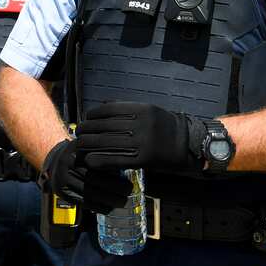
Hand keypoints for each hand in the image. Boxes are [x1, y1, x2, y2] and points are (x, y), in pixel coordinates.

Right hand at [40, 138, 131, 214]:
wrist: (56, 161)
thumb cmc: (82, 154)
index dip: (114, 169)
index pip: (98, 159)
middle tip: (129, 190)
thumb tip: (130, 161)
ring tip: (123, 201)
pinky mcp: (62, 192)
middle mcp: (68, 162)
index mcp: (77, 147)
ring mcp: (63, 178)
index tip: (129, 174)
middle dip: (115, 186)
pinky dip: (98, 207)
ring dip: (109, 200)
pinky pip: (83, 202)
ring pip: (90, 193)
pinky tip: (110, 207)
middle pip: (95, 177)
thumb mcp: (90, 146)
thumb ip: (106, 150)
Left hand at [75, 102, 199, 172]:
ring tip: (80, 145)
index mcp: (142, 109)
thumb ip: (128, 107)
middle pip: (106, 126)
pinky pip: (116, 159)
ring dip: (90, 144)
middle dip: (88, 130)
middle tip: (78, 133)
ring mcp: (142, 142)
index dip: (94, 114)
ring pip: (107, 142)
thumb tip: (103, 105)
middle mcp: (141, 124)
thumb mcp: (150, 110)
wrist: (187, 144)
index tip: (86, 117)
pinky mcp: (142, 159)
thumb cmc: (166, 126)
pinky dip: (99, 160)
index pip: (110, 109)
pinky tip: (89, 160)